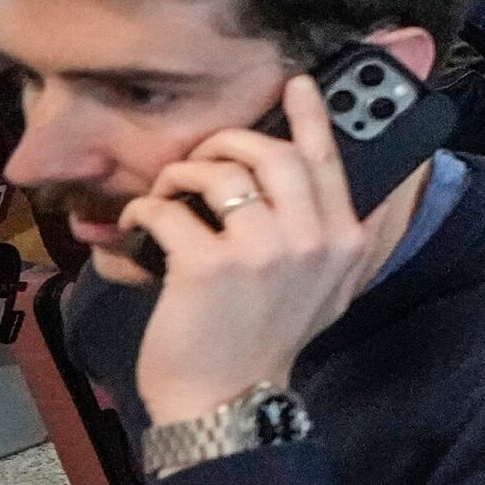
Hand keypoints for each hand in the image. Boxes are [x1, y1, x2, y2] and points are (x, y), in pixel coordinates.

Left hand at [125, 75, 398, 426]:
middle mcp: (314, 241)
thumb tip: (304, 176)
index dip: (311, 116)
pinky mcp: (209, 266)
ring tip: (165, 198)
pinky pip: (168, 209)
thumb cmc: (265, 340)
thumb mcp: (324, 289)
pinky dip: (143, 213)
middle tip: (202, 154)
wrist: (227, 400)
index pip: (328, 161)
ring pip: (218, 173)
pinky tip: (138, 229)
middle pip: (274, 154)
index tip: (296, 84)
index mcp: (346, 242)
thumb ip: (326, 236)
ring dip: (179, 177)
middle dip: (227, 141)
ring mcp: (264, 252)